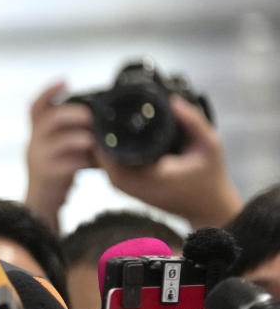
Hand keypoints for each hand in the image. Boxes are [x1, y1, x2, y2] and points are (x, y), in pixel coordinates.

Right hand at [24, 81, 95, 232]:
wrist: (41, 204)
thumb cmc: (56, 172)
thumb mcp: (57, 149)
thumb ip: (72, 134)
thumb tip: (100, 121)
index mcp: (37, 133)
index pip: (35, 107)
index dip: (49, 91)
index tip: (65, 80)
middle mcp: (34, 143)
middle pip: (49, 120)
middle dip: (73, 115)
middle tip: (91, 118)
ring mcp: (39, 160)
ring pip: (62, 142)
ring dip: (83, 139)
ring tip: (96, 142)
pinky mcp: (48, 176)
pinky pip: (69, 164)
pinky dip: (85, 161)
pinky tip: (94, 163)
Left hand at [94, 96, 242, 228]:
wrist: (209, 208)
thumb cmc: (210, 178)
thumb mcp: (209, 145)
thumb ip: (193, 122)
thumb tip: (172, 100)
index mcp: (147, 175)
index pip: (109, 151)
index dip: (106, 130)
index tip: (110, 112)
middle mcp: (130, 184)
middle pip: (99, 154)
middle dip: (102, 133)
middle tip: (108, 111)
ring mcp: (126, 189)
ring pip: (101, 160)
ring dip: (104, 142)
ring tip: (113, 120)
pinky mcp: (126, 189)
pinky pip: (109, 166)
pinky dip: (110, 152)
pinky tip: (118, 137)